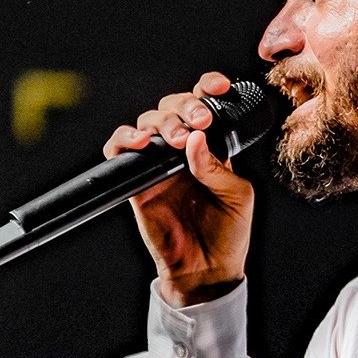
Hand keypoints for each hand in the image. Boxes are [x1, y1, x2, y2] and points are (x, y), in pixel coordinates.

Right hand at [103, 73, 253, 306]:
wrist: (206, 270)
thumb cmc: (229, 233)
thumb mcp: (238, 196)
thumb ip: (218, 167)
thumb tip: (196, 140)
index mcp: (211, 147)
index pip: (204, 106)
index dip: (207, 89)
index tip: (219, 87)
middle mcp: (182, 151)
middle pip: (172, 107)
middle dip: (184, 106)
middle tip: (198, 123)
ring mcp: (157, 165)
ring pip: (147, 123)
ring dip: (160, 123)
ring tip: (173, 141)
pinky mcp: (136, 182)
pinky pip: (119, 152)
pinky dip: (124, 140)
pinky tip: (140, 144)